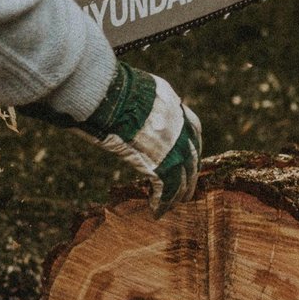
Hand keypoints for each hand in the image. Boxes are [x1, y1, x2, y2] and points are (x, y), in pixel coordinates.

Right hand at [30, 61, 201, 215]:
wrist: (106, 95)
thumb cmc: (105, 89)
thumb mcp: (131, 88)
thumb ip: (138, 103)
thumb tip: (125, 107)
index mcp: (171, 103)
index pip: (192, 129)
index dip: (191, 147)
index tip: (189, 158)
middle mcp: (177, 124)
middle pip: (192, 155)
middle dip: (190, 174)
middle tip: (186, 190)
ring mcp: (172, 144)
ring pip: (183, 175)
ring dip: (179, 193)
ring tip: (174, 205)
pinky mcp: (160, 162)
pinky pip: (167, 188)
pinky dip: (163, 201)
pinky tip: (157, 211)